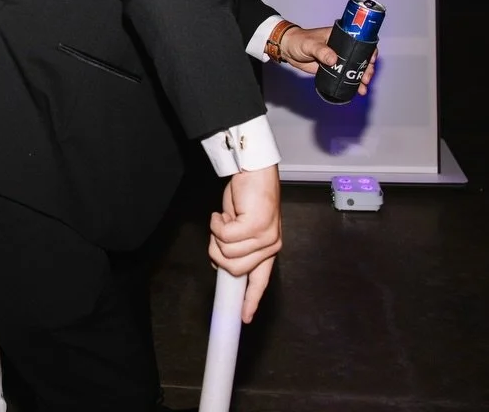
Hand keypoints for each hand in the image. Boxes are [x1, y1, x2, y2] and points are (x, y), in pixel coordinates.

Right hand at [209, 165, 280, 322]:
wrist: (253, 170)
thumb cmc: (245, 195)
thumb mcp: (237, 225)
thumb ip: (232, 245)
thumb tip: (217, 262)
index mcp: (268, 249)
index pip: (260, 280)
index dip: (250, 300)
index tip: (244, 318)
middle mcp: (271, 246)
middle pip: (233, 268)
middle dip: (217, 250)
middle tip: (219, 230)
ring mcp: (266, 238)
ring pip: (227, 253)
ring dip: (217, 234)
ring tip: (225, 217)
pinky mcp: (257, 226)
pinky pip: (225, 237)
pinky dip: (217, 224)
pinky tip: (224, 212)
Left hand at [279, 25, 377, 95]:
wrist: (288, 50)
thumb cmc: (299, 41)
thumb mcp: (311, 44)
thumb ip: (321, 51)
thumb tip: (334, 60)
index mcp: (340, 36)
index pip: (360, 41)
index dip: (369, 50)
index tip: (372, 60)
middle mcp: (342, 47)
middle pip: (360, 58)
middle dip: (366, 68)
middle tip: (366, 78)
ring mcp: (338, 59)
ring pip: (354, 68)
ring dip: (360, 78)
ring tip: (363, 88)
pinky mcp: (332, 69)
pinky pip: (344, 76)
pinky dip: (351, 83)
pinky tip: (356, 90)